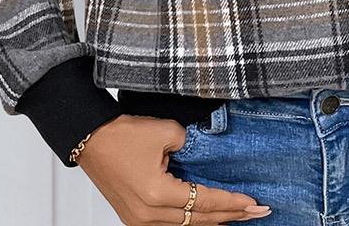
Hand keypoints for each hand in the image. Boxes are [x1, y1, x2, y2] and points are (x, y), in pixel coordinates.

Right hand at [74, 114, 271, 224]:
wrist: (90, 139)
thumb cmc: (122, 134)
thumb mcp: (166, 132)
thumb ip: (191, 144)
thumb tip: (205, 152)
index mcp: (157, 195)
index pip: (204, 202)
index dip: (232, 203)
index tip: (254, 203)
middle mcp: (148, 215)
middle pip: (198, 220)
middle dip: (230, 216)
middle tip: (257, 212)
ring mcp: (139, 220)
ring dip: (212, 221)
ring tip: (237, 216)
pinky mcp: (135, 217)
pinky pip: (171, 224)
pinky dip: (192, 219)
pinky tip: (207, 216)